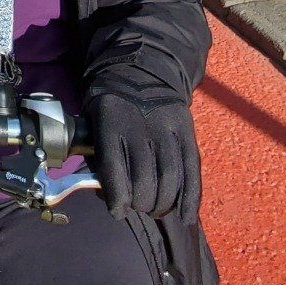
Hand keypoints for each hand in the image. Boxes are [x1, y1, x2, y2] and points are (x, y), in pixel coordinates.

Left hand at [86, 79, 197, 218]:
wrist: (141, 70)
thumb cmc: (111, 104)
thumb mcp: (93, 119)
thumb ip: (98, 155)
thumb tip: (107, 196)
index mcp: (110, 121)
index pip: (114, 169)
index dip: (118, 198)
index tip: (118, 212)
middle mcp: (141, 124)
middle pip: (145, 179)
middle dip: (141, 203)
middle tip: (138, 208)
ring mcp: (167, 127)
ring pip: (170, 178)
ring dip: (164, 204)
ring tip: (156, 210)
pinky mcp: (187, 130)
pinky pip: (192, 169)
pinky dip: (190, 197)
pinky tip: (186, 215)